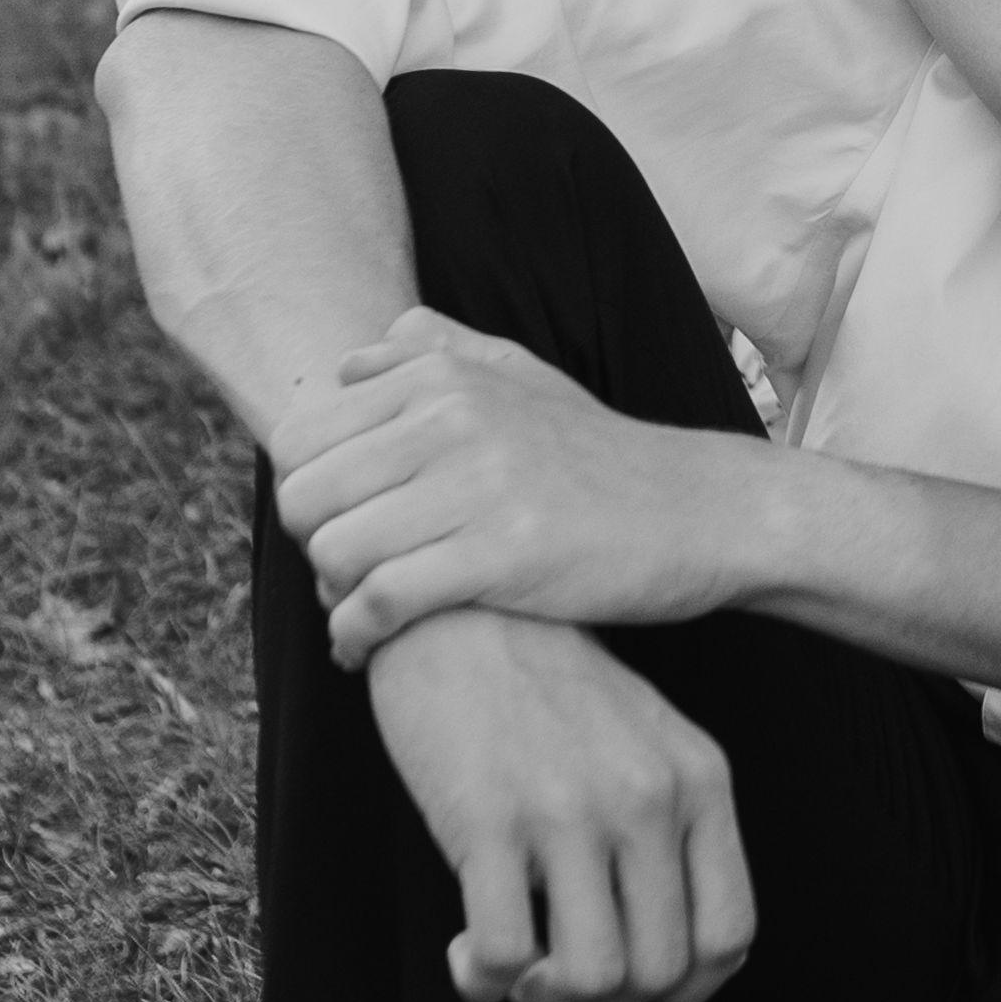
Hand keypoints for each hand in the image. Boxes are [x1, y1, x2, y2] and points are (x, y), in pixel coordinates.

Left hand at [279, 307, 786, 661]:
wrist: (699, 511)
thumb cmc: (601, 456)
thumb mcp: (524, 377)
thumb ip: (440, 353)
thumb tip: (361, 352)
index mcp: (444, 376)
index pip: (300, 438)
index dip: (306, 494)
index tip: (338, 526)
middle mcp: (451, 419)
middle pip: (305, 497)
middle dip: (311, 549)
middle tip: (346, 577)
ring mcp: (476, 484)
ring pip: (335, 551)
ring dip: (333, 599)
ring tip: (360, 613)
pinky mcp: (500, 555)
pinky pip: (381, 602)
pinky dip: (356, 636)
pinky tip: (365, 649)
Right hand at [359, 605, 757, 1001]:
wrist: (463, 613)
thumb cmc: (548, 689)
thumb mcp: (644, 744)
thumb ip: (670, 833)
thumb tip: (661, 963)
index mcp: (698, 781)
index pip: (727, 938)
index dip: (680, 990)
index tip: (631, 983)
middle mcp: (647, 798)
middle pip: (657, 975)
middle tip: (554, 977)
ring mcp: (570, 810)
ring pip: (589, 980)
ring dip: (541, 1000)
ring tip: (513, 968)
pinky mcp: (488, 820)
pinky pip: (501, 955)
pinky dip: (482, 978)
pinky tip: (466, 950)